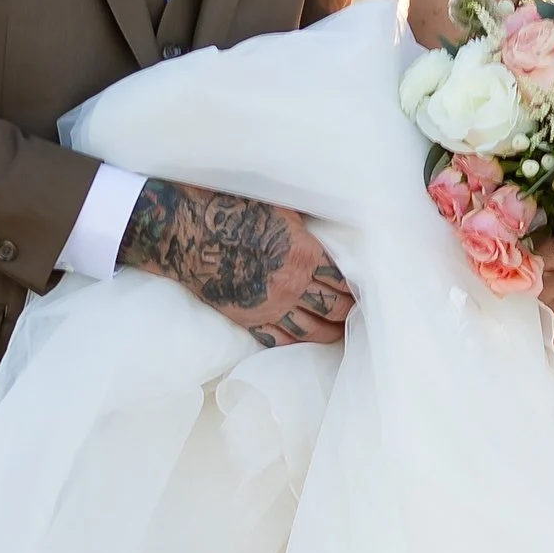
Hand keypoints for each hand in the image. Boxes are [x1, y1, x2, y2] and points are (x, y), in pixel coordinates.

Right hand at [119, 178, 352, 346]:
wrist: (189, 234)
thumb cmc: (230, 212)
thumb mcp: (279, 210)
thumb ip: (304, 229)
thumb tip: (326, 232)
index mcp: (304, 255)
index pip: (342, 279)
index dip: (356, 286)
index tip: (365, 290)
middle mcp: (292, 286)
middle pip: (333, 308)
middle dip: (349, 311)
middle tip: (358, 313)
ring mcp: (270, 307)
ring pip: (311, 330)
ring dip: (329, 332)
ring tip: (339, 332)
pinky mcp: (249, 319)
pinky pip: (279, 339)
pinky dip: (295, 342)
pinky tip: (304, 341)